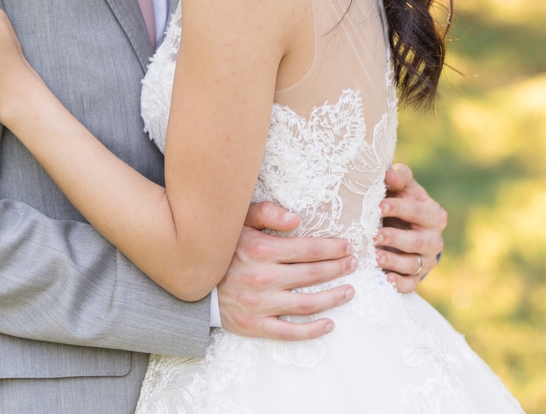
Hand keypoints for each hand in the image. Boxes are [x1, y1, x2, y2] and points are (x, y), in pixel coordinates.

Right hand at [216, 202, 357, 340]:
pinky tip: (329, 324)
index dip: (332, 248)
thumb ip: (266, 213)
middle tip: (353, 264)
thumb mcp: (238, 222)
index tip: (346, 246)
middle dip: (338, 268)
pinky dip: (313, 331)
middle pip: (314, 275)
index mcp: (261, 251)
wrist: (192, 281)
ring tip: (349, 291)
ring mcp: (261, 305)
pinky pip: (290, 333)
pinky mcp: (255, 326)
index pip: (309, 250)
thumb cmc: (221, 249)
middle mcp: (264, 278)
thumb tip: (296, 219)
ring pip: (308, 304)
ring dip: (333, 297)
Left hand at [374, 163, 446, 291]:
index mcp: (434, 215)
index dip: (398, 208)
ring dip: (393, 261)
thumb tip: (388, 173)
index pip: (417, 211)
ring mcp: (426, 260)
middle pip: (415, 241)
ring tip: (375, 257)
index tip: (378, 205)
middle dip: (393, 238)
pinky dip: (398, 283)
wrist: (409, 228)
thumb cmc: (402, 202)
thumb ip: (398, 178)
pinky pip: (410, 284)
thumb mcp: (404, 188)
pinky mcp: (416, 277)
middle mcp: (434, 240)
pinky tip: (385, 278)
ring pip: (412, 264)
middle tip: (373, 235)